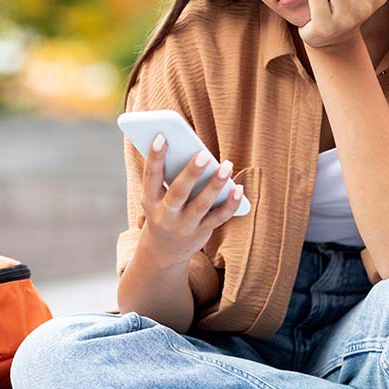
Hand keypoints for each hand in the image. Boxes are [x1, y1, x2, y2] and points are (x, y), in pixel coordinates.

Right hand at [138, 135, 244, 267]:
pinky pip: (219, 217)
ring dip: (215, 185)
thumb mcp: (157, 196)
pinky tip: (238, 188)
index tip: (162, 137)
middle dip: (191, 173)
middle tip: (204, 154)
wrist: (165, 250)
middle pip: (178, 193)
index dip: (155, 157)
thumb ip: (169, 175)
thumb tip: (190, 149)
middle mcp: (165, 215)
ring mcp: (184, 226)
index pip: (150, 177)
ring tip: (226, 165)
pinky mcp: (202, 232)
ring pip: (201, 205)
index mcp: (149, 200)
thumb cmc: (163, 209)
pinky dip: (230, 203)